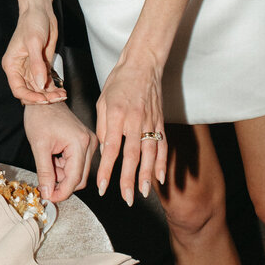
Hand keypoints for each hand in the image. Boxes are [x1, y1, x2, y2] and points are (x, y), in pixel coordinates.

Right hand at [2, 3, 65, 104]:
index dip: (31, 97)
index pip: (18, 89)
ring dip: (50, 94)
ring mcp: (31, 68)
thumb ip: (37, 65)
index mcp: (12, 65)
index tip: (44, 99)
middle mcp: (20, 69)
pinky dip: (53, 88)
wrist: (40, 10)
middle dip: (43, 97)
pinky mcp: (41, 65)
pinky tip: (62, 90)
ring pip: (38, 89)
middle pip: (29, 91)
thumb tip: (41, 85)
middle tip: (58, 97)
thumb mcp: (34, 43)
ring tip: (63, 95)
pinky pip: (46, 82)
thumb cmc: (32, 22)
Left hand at [23, 101, 96, 201]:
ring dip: (62, 175)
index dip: (62, 192)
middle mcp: (89, 143)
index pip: (75, 178)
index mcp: (80, 143)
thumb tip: (48, 193)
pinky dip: (64, 167)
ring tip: (47, 162)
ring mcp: (89, 143)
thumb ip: (44, 172)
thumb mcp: (39, 146)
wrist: (43, 99)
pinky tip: (53, 158)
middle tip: (45, 184)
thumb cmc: (40, 116)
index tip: (49, 198)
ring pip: (78, 172)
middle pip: (79, 178)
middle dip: (61, 184)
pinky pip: (77, 164)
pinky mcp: (85, 142)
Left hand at [95, 53, 167, 204]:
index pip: (111, 149)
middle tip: (126, 199)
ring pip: (149, 154)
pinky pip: (162, 147)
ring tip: (143, 194)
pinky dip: (162, 163)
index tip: (103, 187)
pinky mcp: (160, 123)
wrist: (142, 65)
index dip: (107, 170)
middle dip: (128, 179)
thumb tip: (105, 152)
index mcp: (117, 115)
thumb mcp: (102, 102)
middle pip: (132, 156)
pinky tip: (160, 178)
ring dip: (147, 176)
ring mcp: (150, 123)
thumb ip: (103, 128)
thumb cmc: (119, 83)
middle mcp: (135, 121)